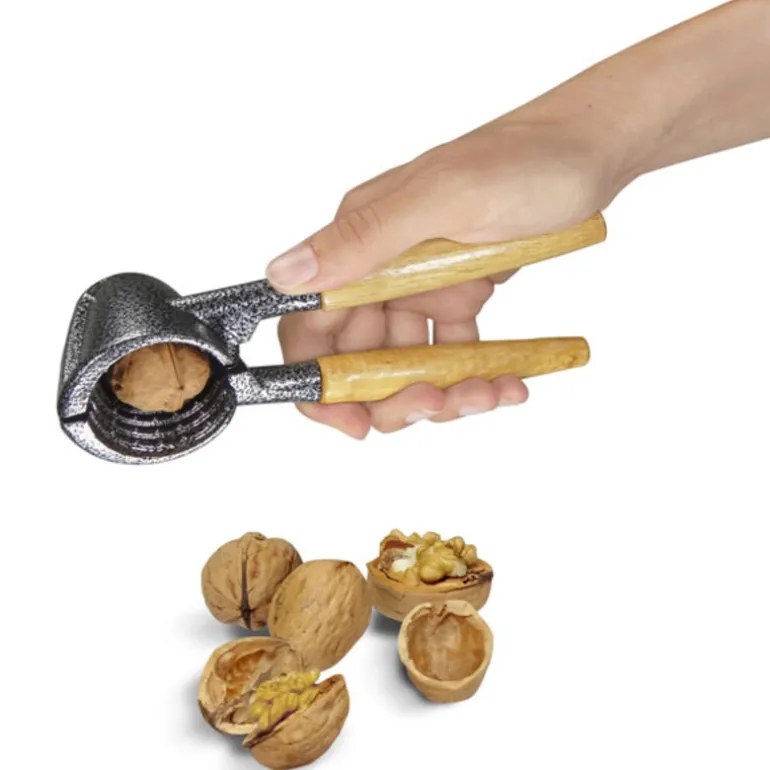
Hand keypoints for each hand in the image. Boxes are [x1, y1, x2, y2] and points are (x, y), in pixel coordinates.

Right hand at [269, 112, 620, 437]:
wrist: (591, 149)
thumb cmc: (524, 160)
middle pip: (358, 359)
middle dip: (391, 396)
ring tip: (491, 390)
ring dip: (444, 391)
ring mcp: (419, 285)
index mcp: (359, 242)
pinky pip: (452, 351)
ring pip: (407, 364)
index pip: (311, 326)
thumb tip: (284, 277)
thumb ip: (364, 239)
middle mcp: (380, 269)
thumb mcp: (444, 197)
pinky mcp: (457, 294)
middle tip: (438, 403)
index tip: (354, 422)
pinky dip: (476, 374)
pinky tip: (508, 380)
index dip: (320, 384)